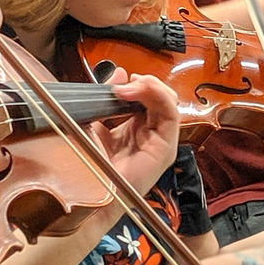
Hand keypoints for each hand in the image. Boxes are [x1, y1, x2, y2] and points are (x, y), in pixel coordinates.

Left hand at [94, 70, 179, 195]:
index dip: (138, 85)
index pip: (147, 99)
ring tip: (132, 84)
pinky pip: (172, 114)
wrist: (92, 192)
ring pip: (169, 102)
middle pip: (160, 98)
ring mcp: (162, 142)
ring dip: (151, 87)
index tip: (121, 80)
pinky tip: (141, 89)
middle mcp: (153, 135)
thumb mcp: (96, 122)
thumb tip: (120, 72)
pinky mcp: (166, 148)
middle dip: (144, 83)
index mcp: (137, 129)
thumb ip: (107, 99)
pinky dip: (159, 95)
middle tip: (126, 81)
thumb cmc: (92, 165)